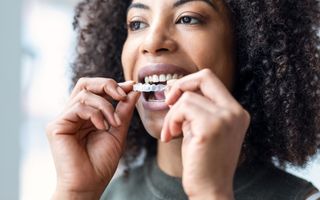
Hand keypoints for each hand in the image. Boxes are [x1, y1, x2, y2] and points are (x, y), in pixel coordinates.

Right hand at [46, 78, 139, 198]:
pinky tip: (102, 127)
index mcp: (86, 115)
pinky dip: (95, 114)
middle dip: (107, 85)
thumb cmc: (102, 162)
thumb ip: (124, 110)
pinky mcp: (56, 126)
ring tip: (114, 123)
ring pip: (84, 94)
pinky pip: (78, 107)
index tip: (132, 86)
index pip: (96, 90)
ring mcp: (64, 119)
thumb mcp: (118, 131)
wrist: (89, 184)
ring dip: (105, 105)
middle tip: (122, 95)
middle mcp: (74, 114)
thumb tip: (133, 90)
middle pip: (86, 84)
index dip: (113, 85)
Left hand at [161, 69, 249, 199]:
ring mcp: (225, 119)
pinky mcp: (210, 128)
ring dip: (171, 114)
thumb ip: (194, 107)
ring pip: (187, 97)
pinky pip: (182, 109)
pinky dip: (171, 121)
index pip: (211, 80)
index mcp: (236, 111)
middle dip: (180, 85)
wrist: (210, 189)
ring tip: (171, 132)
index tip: (173, 95)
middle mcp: (235, 112)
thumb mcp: (202, 128)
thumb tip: (173, 87)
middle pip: (204, 76)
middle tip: (168, 101)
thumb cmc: (203, 161)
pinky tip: (170, 136)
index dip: (189, 82)